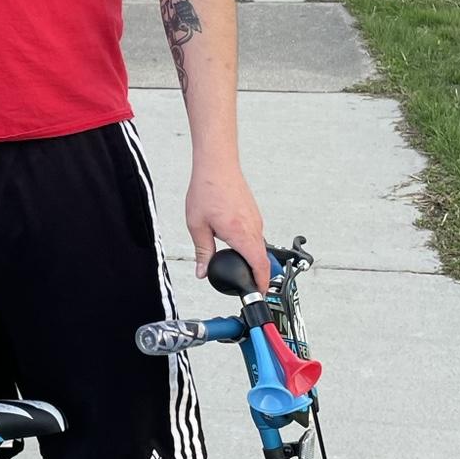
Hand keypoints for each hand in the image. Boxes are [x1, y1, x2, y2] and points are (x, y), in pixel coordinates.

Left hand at [186, 162, 269, 291]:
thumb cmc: (207, 190)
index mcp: (241, 233)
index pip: (259, 265)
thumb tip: (201, 272)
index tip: (259, 294)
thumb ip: (202, 251)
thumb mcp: (197, 225)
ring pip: (259, 247)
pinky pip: (256, 235)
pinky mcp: (253, 213)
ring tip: (240, 268)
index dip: (262, 283)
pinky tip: (236, 245)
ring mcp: (256, 219)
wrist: (217, 165)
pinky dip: (250, 246)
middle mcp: (253, 227)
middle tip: (248, 286)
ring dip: (253, 259)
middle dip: (258, 275)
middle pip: (262, 259)